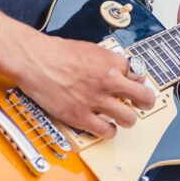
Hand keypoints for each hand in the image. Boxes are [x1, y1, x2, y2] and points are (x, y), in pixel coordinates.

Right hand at [18, 34, 155, 138]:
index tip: (133, 86)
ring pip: (129, 118)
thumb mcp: (89, 49)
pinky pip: (107, 131)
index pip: (139, 75)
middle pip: (144, 97)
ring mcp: (96, 100)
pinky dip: (108, 131)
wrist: (34, 60)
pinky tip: (104, 126)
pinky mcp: (81, 116)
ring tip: (120, 118)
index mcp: (111, 61)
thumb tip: (121, 71)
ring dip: (127, 119)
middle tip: (140, 104)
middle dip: (145, 103)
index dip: (136, 82)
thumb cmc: (56, 52)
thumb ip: (107, 61)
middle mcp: (108, 81)